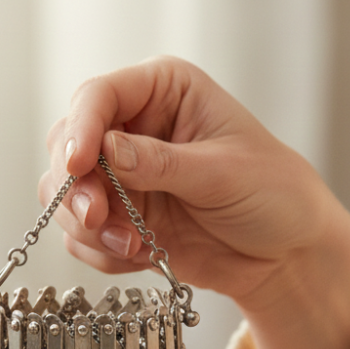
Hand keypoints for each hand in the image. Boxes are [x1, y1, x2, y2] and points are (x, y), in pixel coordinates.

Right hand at [43, 56, 349, 348]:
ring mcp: (121, 177)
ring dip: (88, 227)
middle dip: (77, 188)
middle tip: (99, 218)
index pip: (98, 96)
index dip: (80, 130)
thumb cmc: (273, 194)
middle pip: (66, 146)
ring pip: (64, 195)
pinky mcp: (118, 220)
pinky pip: (81, 237)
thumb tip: (107, 151)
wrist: (285, 254)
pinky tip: (141, 256)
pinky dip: (101, 252)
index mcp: (163, 92)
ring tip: (133, 246)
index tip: (77, 166)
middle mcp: (133, 128)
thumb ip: (162, 163)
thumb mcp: (223, 173)